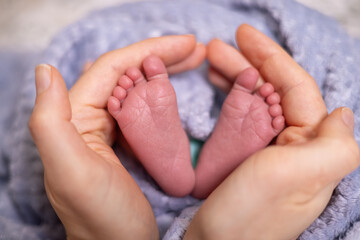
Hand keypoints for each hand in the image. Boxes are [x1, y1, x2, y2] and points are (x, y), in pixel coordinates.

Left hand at [29, 36, 205, 239]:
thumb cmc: (99, 218)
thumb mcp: (71, 172)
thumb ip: (50, 121)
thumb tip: (45, 70)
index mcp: (74, 118)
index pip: (112, 68)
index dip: (149, 50)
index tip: (188, 44)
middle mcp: (88, 119)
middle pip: (127, 73)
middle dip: (161, 56)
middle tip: (197, 50)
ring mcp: (109, 131)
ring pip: (136, 88)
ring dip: (164, 71)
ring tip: (194, 62)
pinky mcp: (127, 143)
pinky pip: (144, 109)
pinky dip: (162, 94)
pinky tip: (177, 90)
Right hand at [184, 25, 359, 239]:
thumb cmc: (249, 217)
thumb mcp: (296, 178)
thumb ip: (333, 145)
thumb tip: (341, 113)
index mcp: (313, 147)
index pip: (296, 87)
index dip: (271, 57)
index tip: (242, 34)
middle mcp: (298, 147)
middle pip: (275, 89)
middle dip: (248, 63)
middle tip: (216, 47)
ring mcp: (273, 152)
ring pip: (259, 100)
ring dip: (237, 77)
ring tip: (211, 62)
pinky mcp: (251, 159)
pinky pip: (246, 117)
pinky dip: (233, 98)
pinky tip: (220, 89)